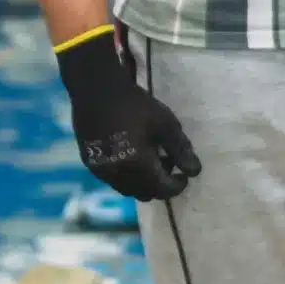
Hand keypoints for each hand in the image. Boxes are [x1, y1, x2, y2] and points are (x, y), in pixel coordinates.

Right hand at [57, 30, 201, 199]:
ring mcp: (101, 172)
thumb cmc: (135, 104)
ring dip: (144, 182)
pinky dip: (127, 176)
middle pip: (146, 194)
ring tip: (151, 158)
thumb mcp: (165, 123)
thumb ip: (181, 150)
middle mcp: (117, 176)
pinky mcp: (90, 164)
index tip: (185, 174)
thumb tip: (194, 172)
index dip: (178, 185)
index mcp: (138, 167)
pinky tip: (132, 155)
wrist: (96, 89)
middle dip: (161, 184)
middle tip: (168, 162)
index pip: (164, 190)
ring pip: (128, 190)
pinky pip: (114, 180)